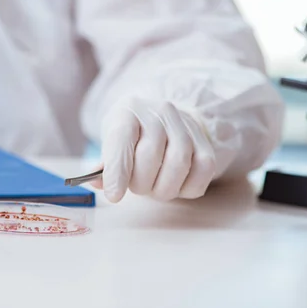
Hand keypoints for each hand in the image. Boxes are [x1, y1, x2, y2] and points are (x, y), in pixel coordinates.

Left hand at [97, 97, 215, 201]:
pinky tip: (175, 185)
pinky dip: (187, 188)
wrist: (160, 118)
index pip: (122, 139)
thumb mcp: (111, 142)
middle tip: (136, 187)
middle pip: (151, 156)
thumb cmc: (131, 135)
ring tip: (153, 187)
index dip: (117, 171)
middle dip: (140, 182)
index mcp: (129, 111)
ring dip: (163, 188)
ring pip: (178, 164)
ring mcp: (186, 125)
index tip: (114, 196)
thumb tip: (100, 183)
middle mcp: (160, 113)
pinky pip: (203, 171)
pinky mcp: (206, 142)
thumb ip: (106, 164)